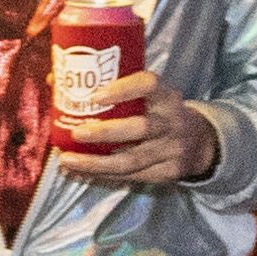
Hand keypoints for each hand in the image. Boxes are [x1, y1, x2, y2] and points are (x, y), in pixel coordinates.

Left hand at [45, 64, 219, 186]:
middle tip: (77, 132)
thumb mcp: (150, 95)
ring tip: (68, 161)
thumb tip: (55, 79)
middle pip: (140, 128)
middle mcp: (172, 122)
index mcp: (166, 96)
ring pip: (132, 160)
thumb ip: (113, 88)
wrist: (201, 142)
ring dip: (96, 163)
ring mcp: (172, 150)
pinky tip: (81, 173)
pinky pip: (132, 176)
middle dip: (105, 132)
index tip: (95, 95)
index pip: (148, 85)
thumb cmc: (160, 112)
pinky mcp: (168, 173)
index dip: (122, 89)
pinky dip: (104, 176)